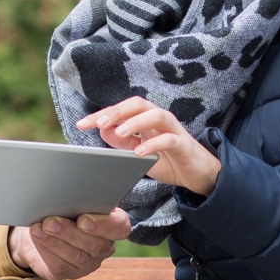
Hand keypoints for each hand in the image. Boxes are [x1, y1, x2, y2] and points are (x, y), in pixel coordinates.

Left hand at [9, 208, 130, 279]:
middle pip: (95, 245)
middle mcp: (104, 246)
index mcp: (112, 224)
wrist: (45, 228)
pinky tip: (37, 237)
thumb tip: (65, 196)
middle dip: (70, 233)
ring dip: (55, 241)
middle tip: (51, 222)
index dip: (103, 225)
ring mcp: (89, 263)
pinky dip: (46, 250)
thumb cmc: (65, 208)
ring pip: (77, 257)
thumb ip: (77, 200)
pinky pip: (61, 265)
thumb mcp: (74, 200)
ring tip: (39, 229)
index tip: (83, 219)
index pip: (120, 227)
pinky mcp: (71, 272)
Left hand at [78, 97, 220, 195]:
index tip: (81, 124)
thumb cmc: (168, 160)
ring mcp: (174, 130)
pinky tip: (140, 152)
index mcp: (147, 119)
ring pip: (156, 115)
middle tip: (98, 122)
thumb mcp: (139, 152)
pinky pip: (169, 139)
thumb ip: (122, 141)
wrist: (198, 175)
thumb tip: (103, 129)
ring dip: (135, 122)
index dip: (102, 114)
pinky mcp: (184, 144)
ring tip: (119, 133)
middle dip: (116, 111)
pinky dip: (154, 144)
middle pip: (138, 104)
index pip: (123, 109)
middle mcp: (160, 119)